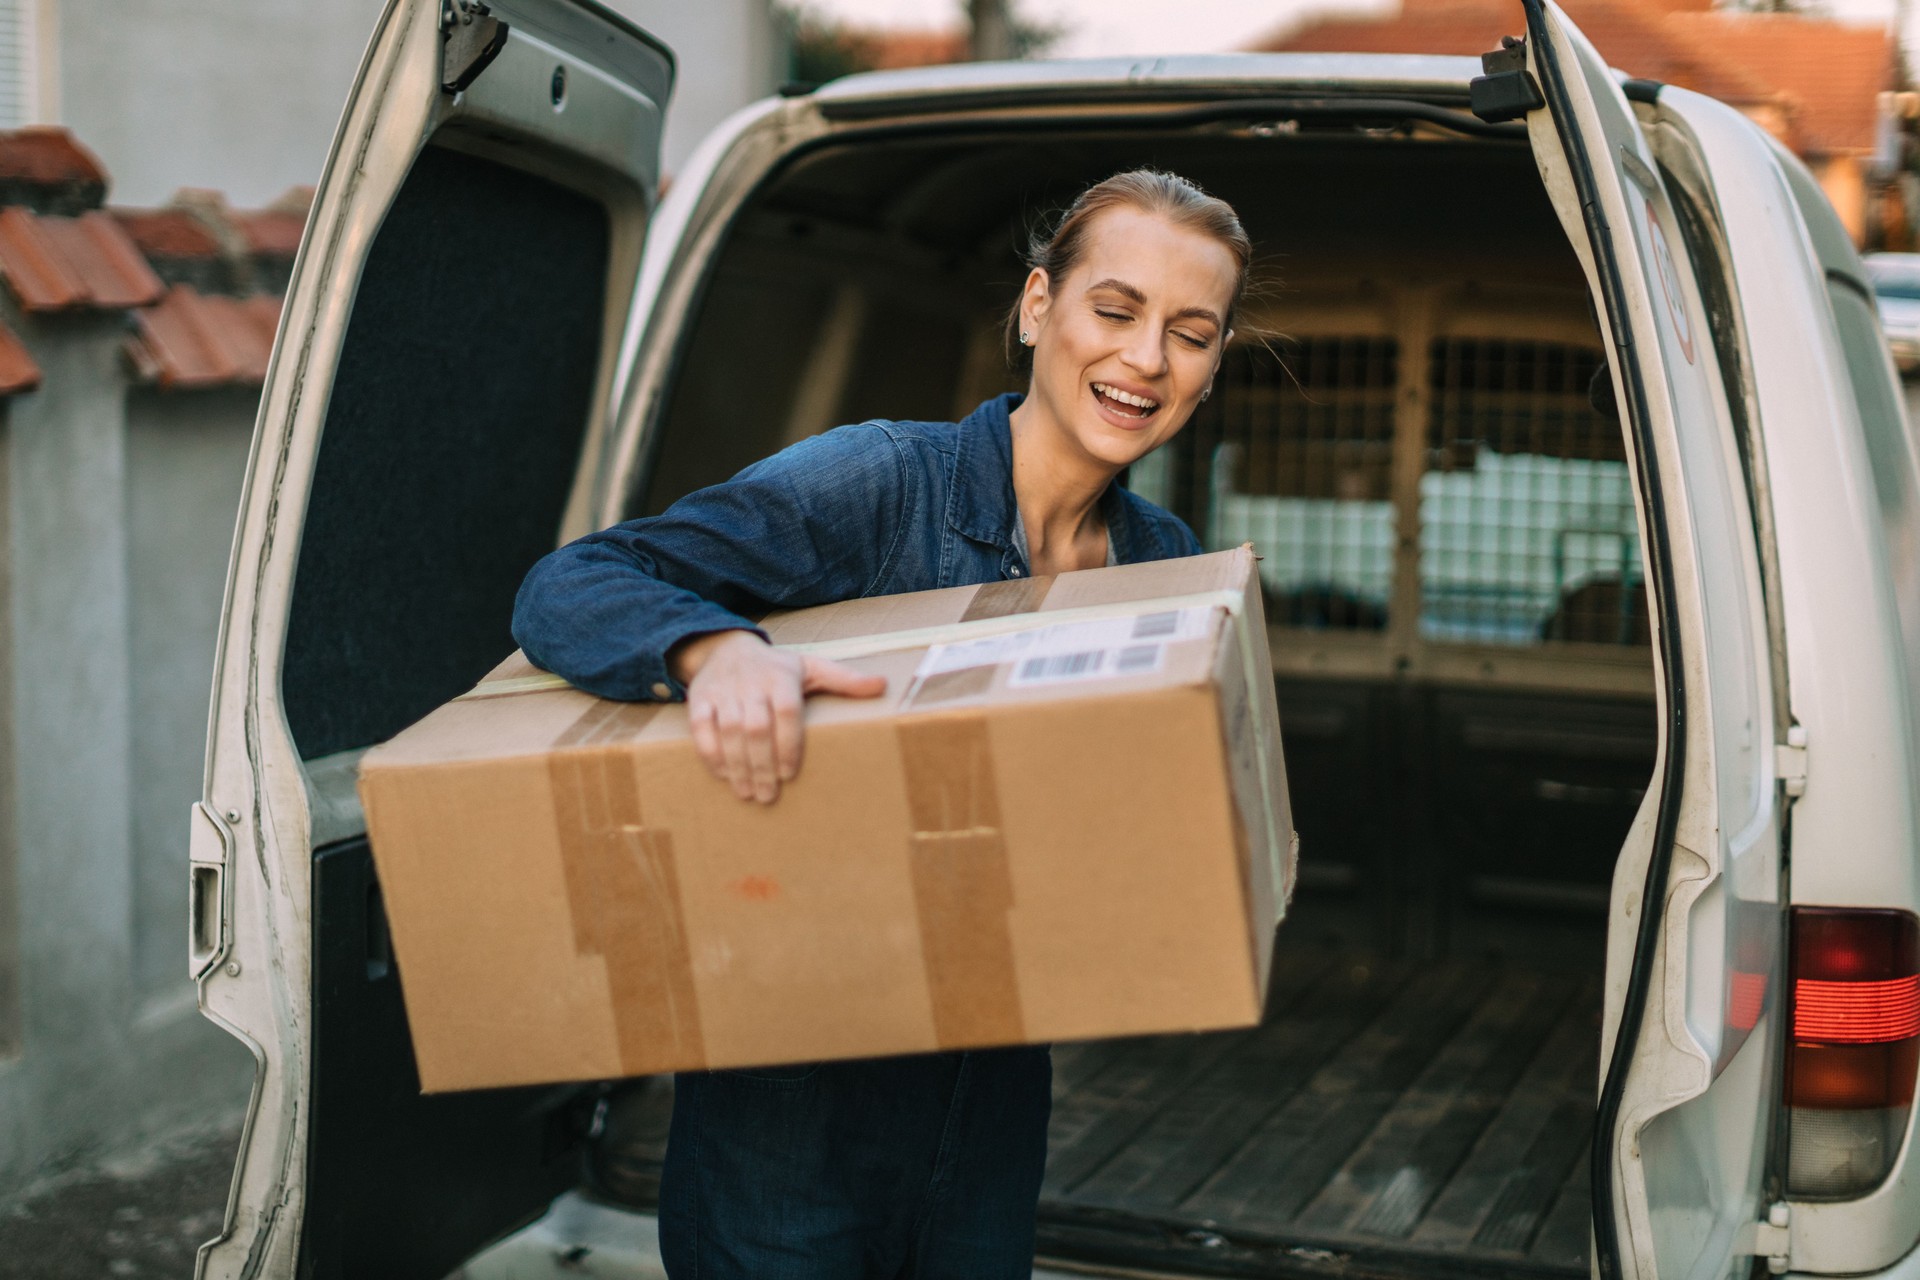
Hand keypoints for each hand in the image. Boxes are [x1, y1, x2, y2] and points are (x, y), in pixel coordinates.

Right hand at [669, 630, 886, 803]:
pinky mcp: (699, 697)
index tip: (789, 773)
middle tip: (769, 796)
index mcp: (781, 676)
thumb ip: (844, 679)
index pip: (786, 710)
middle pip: (756, 727)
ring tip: (748, 793)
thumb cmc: (775, 667)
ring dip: (737, 765)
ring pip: (728, 730)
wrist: (724, 647)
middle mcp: (750, 682)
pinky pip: (701, 727)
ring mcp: (723, 690)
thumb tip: (883, 685)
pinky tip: (723, 775)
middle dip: (762, 765)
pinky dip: (710, 753)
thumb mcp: (810, 667)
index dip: (788, 743)